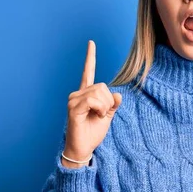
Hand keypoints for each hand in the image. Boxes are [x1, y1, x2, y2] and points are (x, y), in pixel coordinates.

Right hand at [63, 40, 122, 167]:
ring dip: (105, 106)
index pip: (88, 72)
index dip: (90, 57)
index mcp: (85, 94)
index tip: (91, 43)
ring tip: (98, 116)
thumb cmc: (92, 133)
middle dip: (108, 101)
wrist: (83, 149)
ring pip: (99, 92)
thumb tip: (118, 95)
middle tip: (103, 114)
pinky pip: (93, 100)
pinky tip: (96, 116)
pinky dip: (100, 108)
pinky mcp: (73, 108)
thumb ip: (112, 105)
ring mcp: (73, 100)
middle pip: (102, 86)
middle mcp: (77, 94)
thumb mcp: (107, 117)